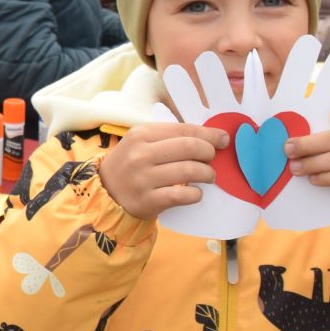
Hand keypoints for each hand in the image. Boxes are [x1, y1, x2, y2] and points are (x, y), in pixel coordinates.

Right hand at [98, 122, 227, 220]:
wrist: (106, 192)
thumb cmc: (132, 164)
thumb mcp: (142, 142)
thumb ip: (170, 137)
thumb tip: (211, 137)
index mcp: (141, 134)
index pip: (183, 129)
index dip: (209, 134)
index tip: (223, 139)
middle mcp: (140, 154)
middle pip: (189, 147)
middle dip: (209, 152)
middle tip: (212, 159)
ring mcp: (143, 178)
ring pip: (189, 170)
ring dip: (207, 174)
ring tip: (209, 176)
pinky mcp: (148, 200)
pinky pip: (183, 195)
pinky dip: (196, 194)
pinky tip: (196, 192)